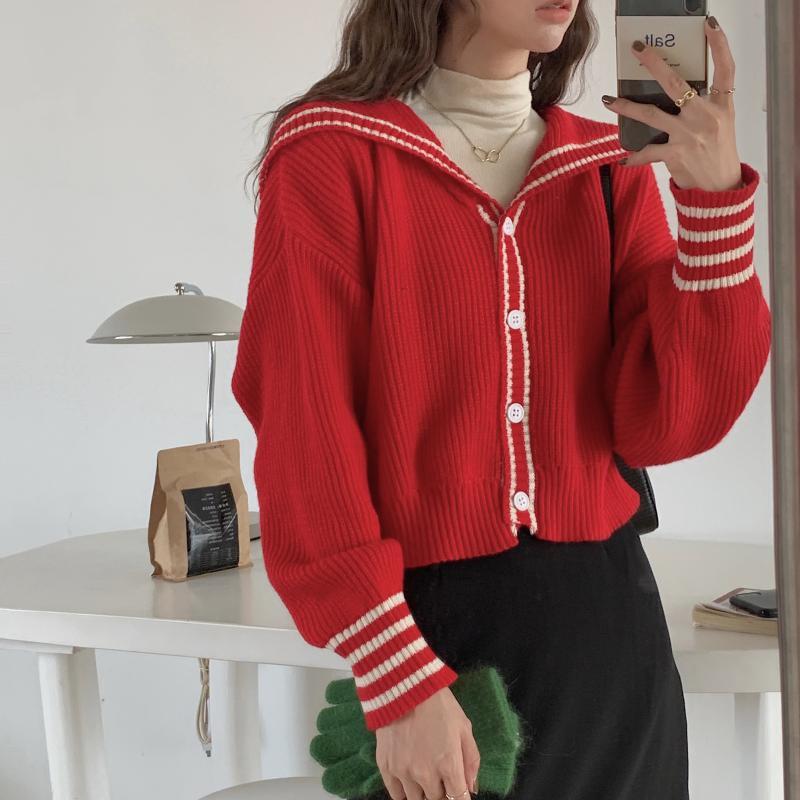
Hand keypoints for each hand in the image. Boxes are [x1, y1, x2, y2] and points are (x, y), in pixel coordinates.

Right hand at [375, 686, 479, 799]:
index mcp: (448, 765)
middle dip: (443, 793)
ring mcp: (403, 773)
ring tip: (425, 775)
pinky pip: (396, 795)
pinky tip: (410, 781)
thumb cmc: (439, 705)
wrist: (404, 687)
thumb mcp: (464, 727)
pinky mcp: (386, 767)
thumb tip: (471, 789)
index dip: (461, 799)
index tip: (458, 792)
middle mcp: (425, 774)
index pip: (458, 799)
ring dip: (424, 792)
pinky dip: (405, 792)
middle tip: (442, 779)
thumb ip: (471, 761)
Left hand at [602, 16, 743, 191]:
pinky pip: (647, 152)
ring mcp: (689, 134)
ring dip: (627, 107)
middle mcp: (705, 116)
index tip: (710, 25)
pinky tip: (623, 159)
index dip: (720, 45)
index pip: (726, 68)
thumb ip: (703, 106)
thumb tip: (679, 94)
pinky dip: (634, 157)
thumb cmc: (718, 153)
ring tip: (609, 100)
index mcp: (722, 105)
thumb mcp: (721, 124)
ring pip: (651, 114)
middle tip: (638, 50)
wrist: (720, 188)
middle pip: (676, 84)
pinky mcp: (675, 153)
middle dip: (655, 64)